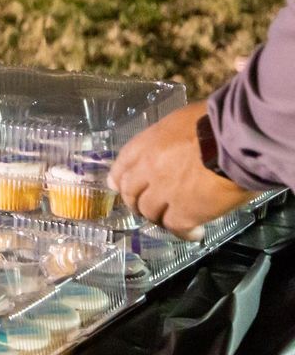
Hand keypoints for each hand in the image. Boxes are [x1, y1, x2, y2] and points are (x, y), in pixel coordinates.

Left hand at [109, 101, 254, 237]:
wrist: (235, 140)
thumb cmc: (214, 122)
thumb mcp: (181, 121)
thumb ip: (170, 138)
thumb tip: (177, 146)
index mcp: (146, 144)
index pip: (122, 165)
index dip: (120, 178)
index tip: (119, 187)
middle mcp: (148, 169)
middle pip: (131, 192)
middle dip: (136, 202)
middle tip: (147, 209)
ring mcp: (164, 192)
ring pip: (150, 212)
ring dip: (158, 217)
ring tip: (172, 220)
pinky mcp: (185, 212)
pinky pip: (176, 227)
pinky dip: (184, 233)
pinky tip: (195, 233)